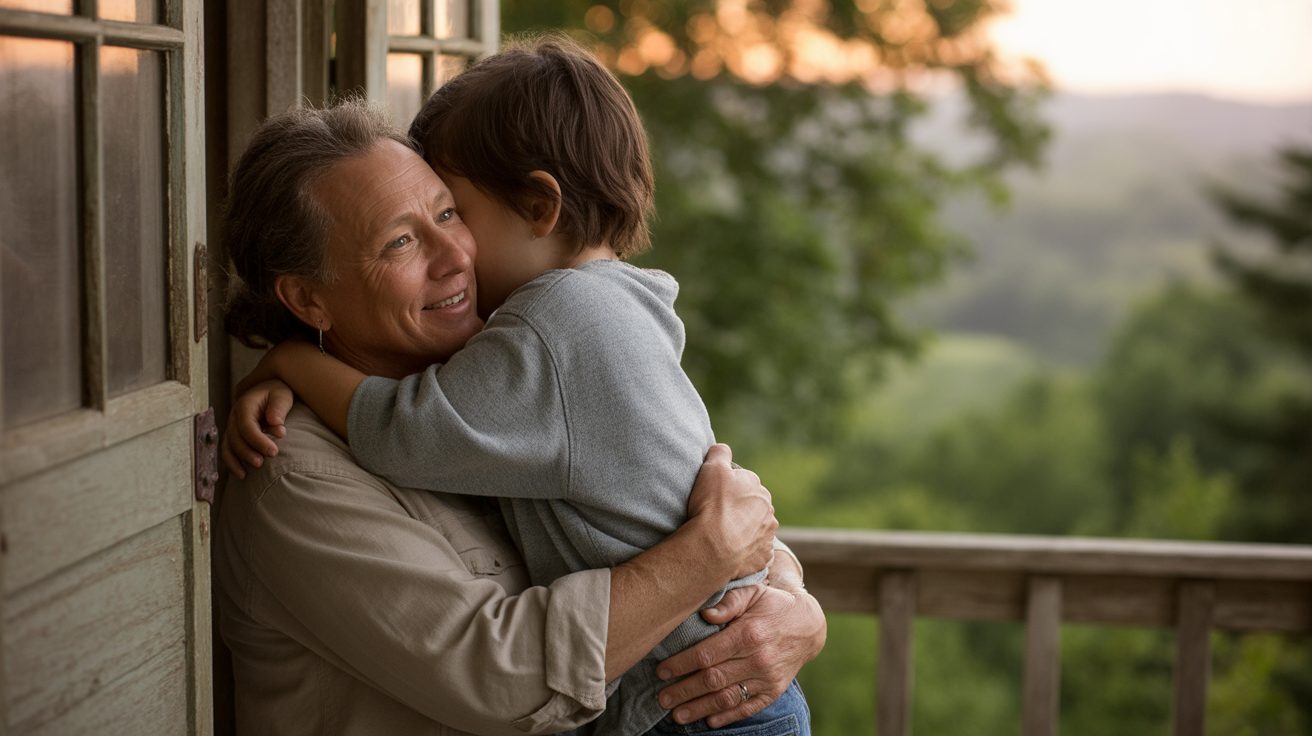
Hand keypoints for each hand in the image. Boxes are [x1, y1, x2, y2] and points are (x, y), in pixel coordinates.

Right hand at [221, 379, 293, 478]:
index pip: (247, 426)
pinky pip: (228, 450)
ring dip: (237, 461)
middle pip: (235, 438)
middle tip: (262, 463)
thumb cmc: (278, 393)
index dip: (258, 441)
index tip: (274, 452)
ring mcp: (232, 426)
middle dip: (247, 453)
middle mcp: (234, 416)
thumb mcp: (282, 395)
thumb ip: (279, 409)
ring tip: (247, 474)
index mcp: (245, 405)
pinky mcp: (234, 435)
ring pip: (228, 446)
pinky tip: (241, 474)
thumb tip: (276, 424)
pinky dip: (232, 463)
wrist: (270, 390)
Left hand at [655, 583, 825, 726]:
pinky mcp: (773, 691)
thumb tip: (705, 614)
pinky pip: (747, 707)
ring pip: (727, 697)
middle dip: (684, 691)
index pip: (707, 653)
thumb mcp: (752, 592)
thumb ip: (729, 602)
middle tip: (662, 698)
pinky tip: (708, 720)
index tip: (662, 671)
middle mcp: (758, 659)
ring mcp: (766, 678)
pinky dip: (727, 716)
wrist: (808, 625)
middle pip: (713, 679)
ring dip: (699, 708)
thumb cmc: (772, 604)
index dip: (681, 664)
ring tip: (677, 715)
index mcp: (748, 633)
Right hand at [686, 444, 776, 578]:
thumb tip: (723, 449)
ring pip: (756, 530)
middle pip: (753, 507)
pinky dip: (746, 552)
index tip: (715, 497)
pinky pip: (756, 552)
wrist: (713, 546)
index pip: (745, 484)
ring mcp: (767, 537)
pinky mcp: (763, 558)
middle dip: (740, 510)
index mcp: (759, 490)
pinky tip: (732, 552)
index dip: (728, 489)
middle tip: (718, 517)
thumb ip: (720, 453)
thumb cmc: (712, 505)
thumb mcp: (712, 468)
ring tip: (723, 536)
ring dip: (745, 531)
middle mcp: (768, 512)